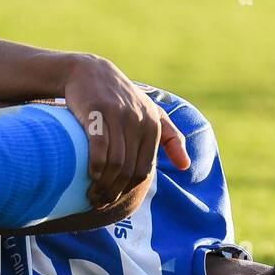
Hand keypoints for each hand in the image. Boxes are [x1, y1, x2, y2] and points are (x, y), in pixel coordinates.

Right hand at [61, 54, 189, 205]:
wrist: (89, 72)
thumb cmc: (121, 98)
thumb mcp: (151, 113)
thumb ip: (171, 138)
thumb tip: (186, 166)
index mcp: (153, 124)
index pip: (144, 170)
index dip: (129, 189)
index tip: (115, 199)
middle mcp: (138, 120)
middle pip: (128, 170)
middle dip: (114, 191)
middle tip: (100, 202)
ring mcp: (117, 116)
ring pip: (115, 162)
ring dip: (103, 185)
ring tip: (91, 195)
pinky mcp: (96, 112)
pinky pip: (99, 148)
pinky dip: (95, 167)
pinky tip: (89, 176)